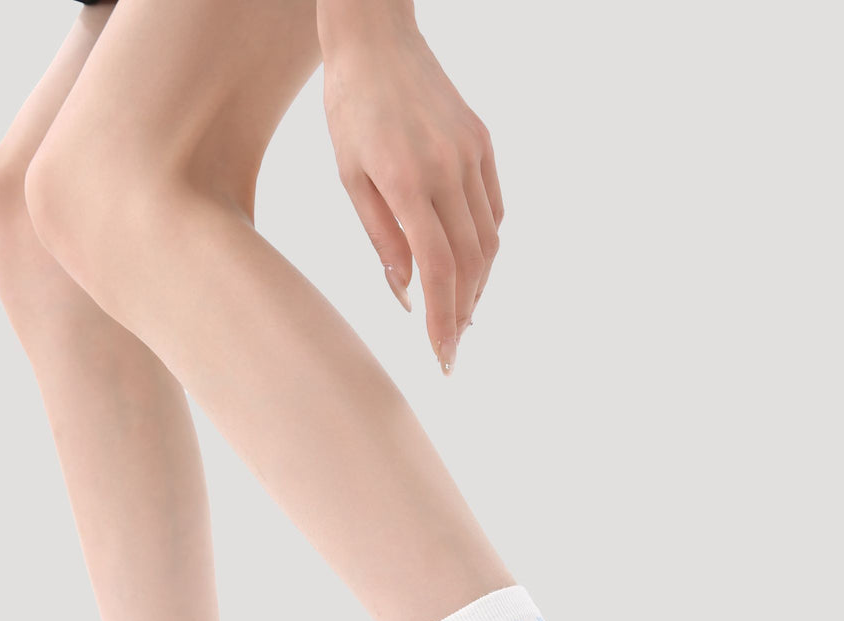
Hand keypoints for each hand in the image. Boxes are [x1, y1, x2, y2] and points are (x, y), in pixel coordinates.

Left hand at [319, 1, 502, 374]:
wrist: (377, 41)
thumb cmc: (350, 110)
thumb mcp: (350, 178)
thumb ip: (382, 240)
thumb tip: (408, 296)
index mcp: (407, 181)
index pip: (438, 268)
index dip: (443, 320)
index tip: (443, 357)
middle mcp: (448, 169)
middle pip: (469, 263)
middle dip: (462, 313)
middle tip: (451, 348)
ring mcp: (472, 155)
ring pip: (488, 240)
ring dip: (478, 286)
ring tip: (460, 316)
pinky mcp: (483, 144)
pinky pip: (493, 209)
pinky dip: (484, 247)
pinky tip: (469, 267)